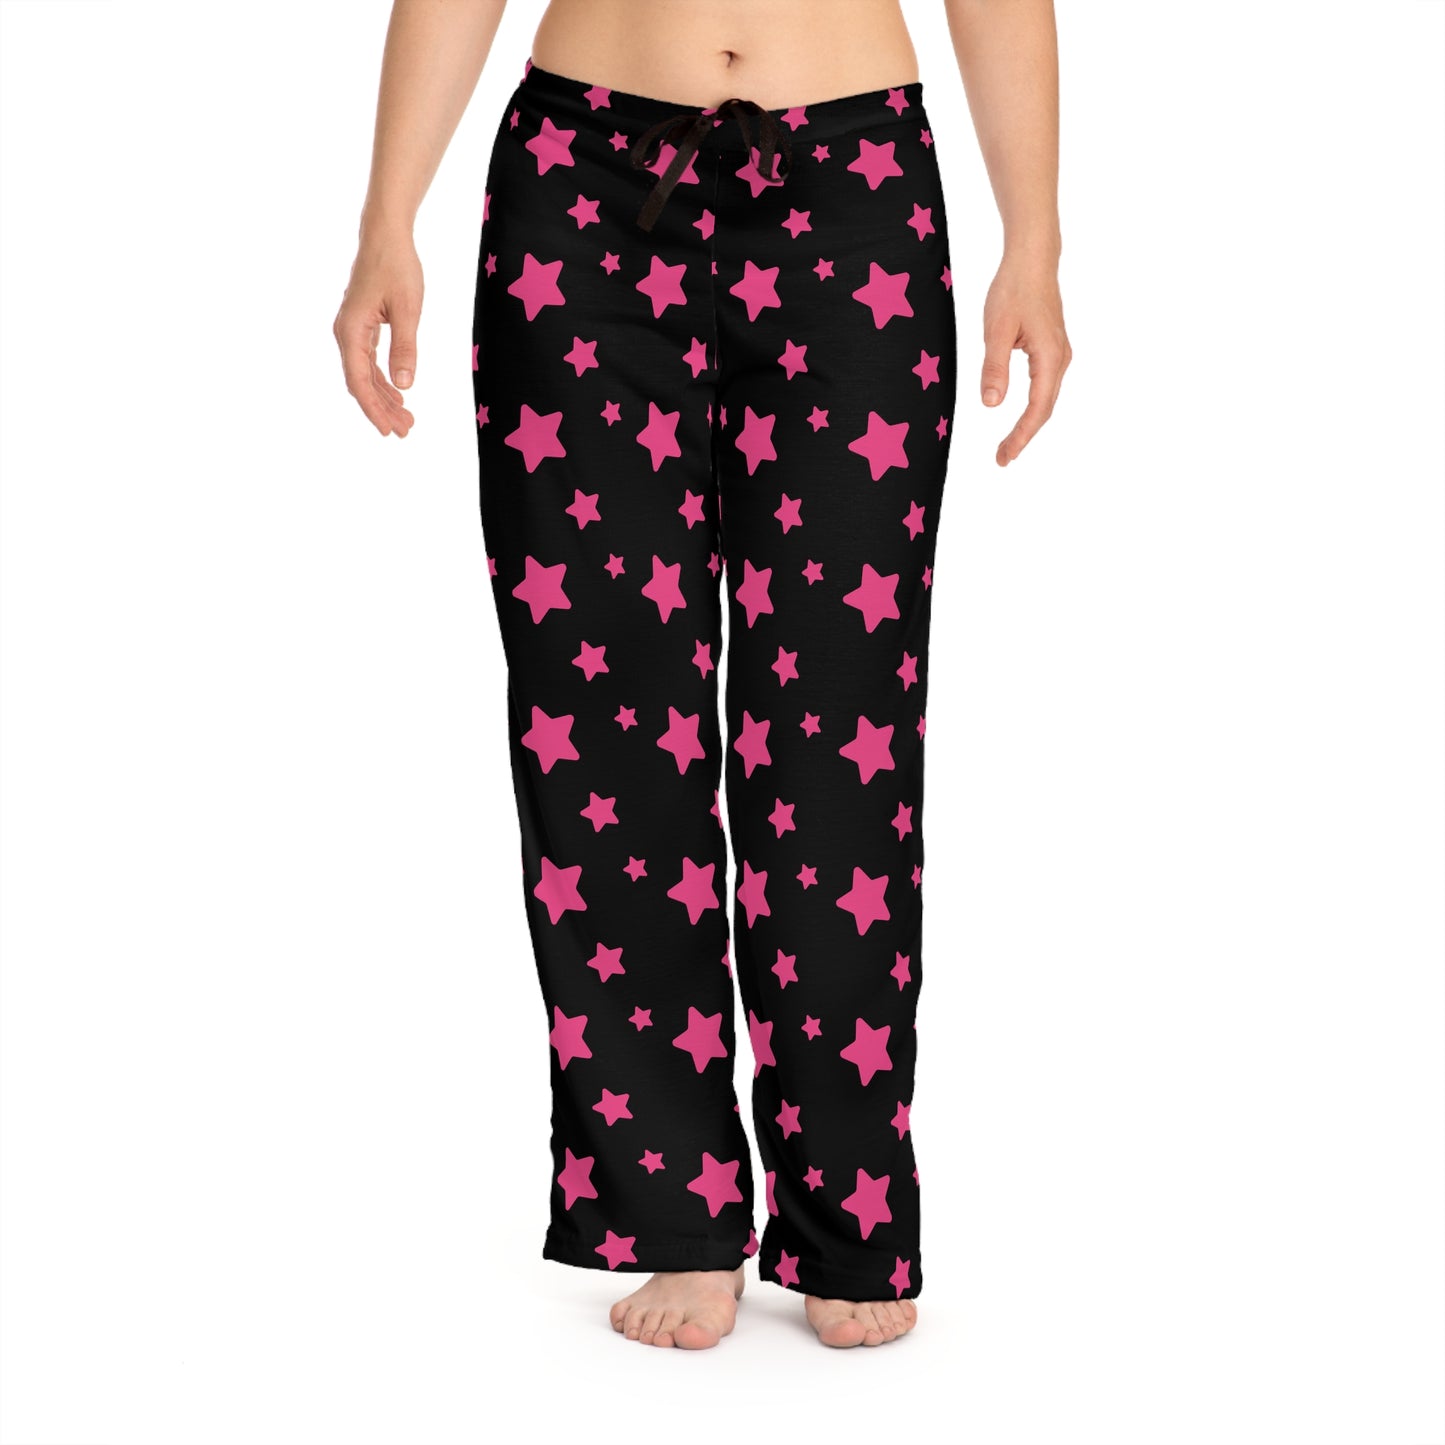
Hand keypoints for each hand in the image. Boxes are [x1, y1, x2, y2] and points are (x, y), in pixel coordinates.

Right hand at [333, 230, 422, 436]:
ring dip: (384, 398)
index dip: (373, 409)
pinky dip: (383, 380)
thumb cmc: (396, 267)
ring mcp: (352, 330)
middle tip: (405, 431)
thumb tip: (406, 385)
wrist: (385, 236)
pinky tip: (398, 394)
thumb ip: (405, 347)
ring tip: (406, 419)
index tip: (389, 431)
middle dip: (382, 409)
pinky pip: (368, 362)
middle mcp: (345, 333)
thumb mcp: (407, 309)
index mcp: (351, 331)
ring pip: (365, 375)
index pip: (359, 381)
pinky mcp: (362, 326)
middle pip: (360, 383)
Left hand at [980, 256, 1070, 466]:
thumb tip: (992, 405)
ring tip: (1008, 445)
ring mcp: (1059, 354)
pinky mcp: (1052, 349)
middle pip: (1044, 409)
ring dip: (1028, 424)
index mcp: (1050, 357)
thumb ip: (994, 368)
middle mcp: (1060, 359)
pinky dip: (1032, 407)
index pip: (1037, 409)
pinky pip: (1044, 387)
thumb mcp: (996, 330)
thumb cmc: (1013, 289)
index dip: (1021, 437)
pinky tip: (1019, 417)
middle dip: (1023, 437)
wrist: (1032, 260)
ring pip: (1045, 399)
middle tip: (1001, 459)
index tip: (1004, 457)